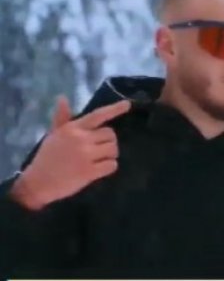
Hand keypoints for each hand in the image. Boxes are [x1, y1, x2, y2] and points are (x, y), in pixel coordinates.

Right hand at [10, 96, 130, 210]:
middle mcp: (81, 139)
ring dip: (109, 155)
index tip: (128, 104)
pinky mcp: (90, 171)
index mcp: (72, 128)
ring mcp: (86, 155)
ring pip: (113, 149)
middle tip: (97, 150)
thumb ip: (62, 118)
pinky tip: (98, 170)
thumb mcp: (53, 135)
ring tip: (96, 160)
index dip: (114, 109)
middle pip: (111, 134)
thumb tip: (63, 98)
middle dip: (108, 142)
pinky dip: (109, 168)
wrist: (38, 182)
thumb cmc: (47, 157)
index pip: (97, 115)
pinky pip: (112, 165)